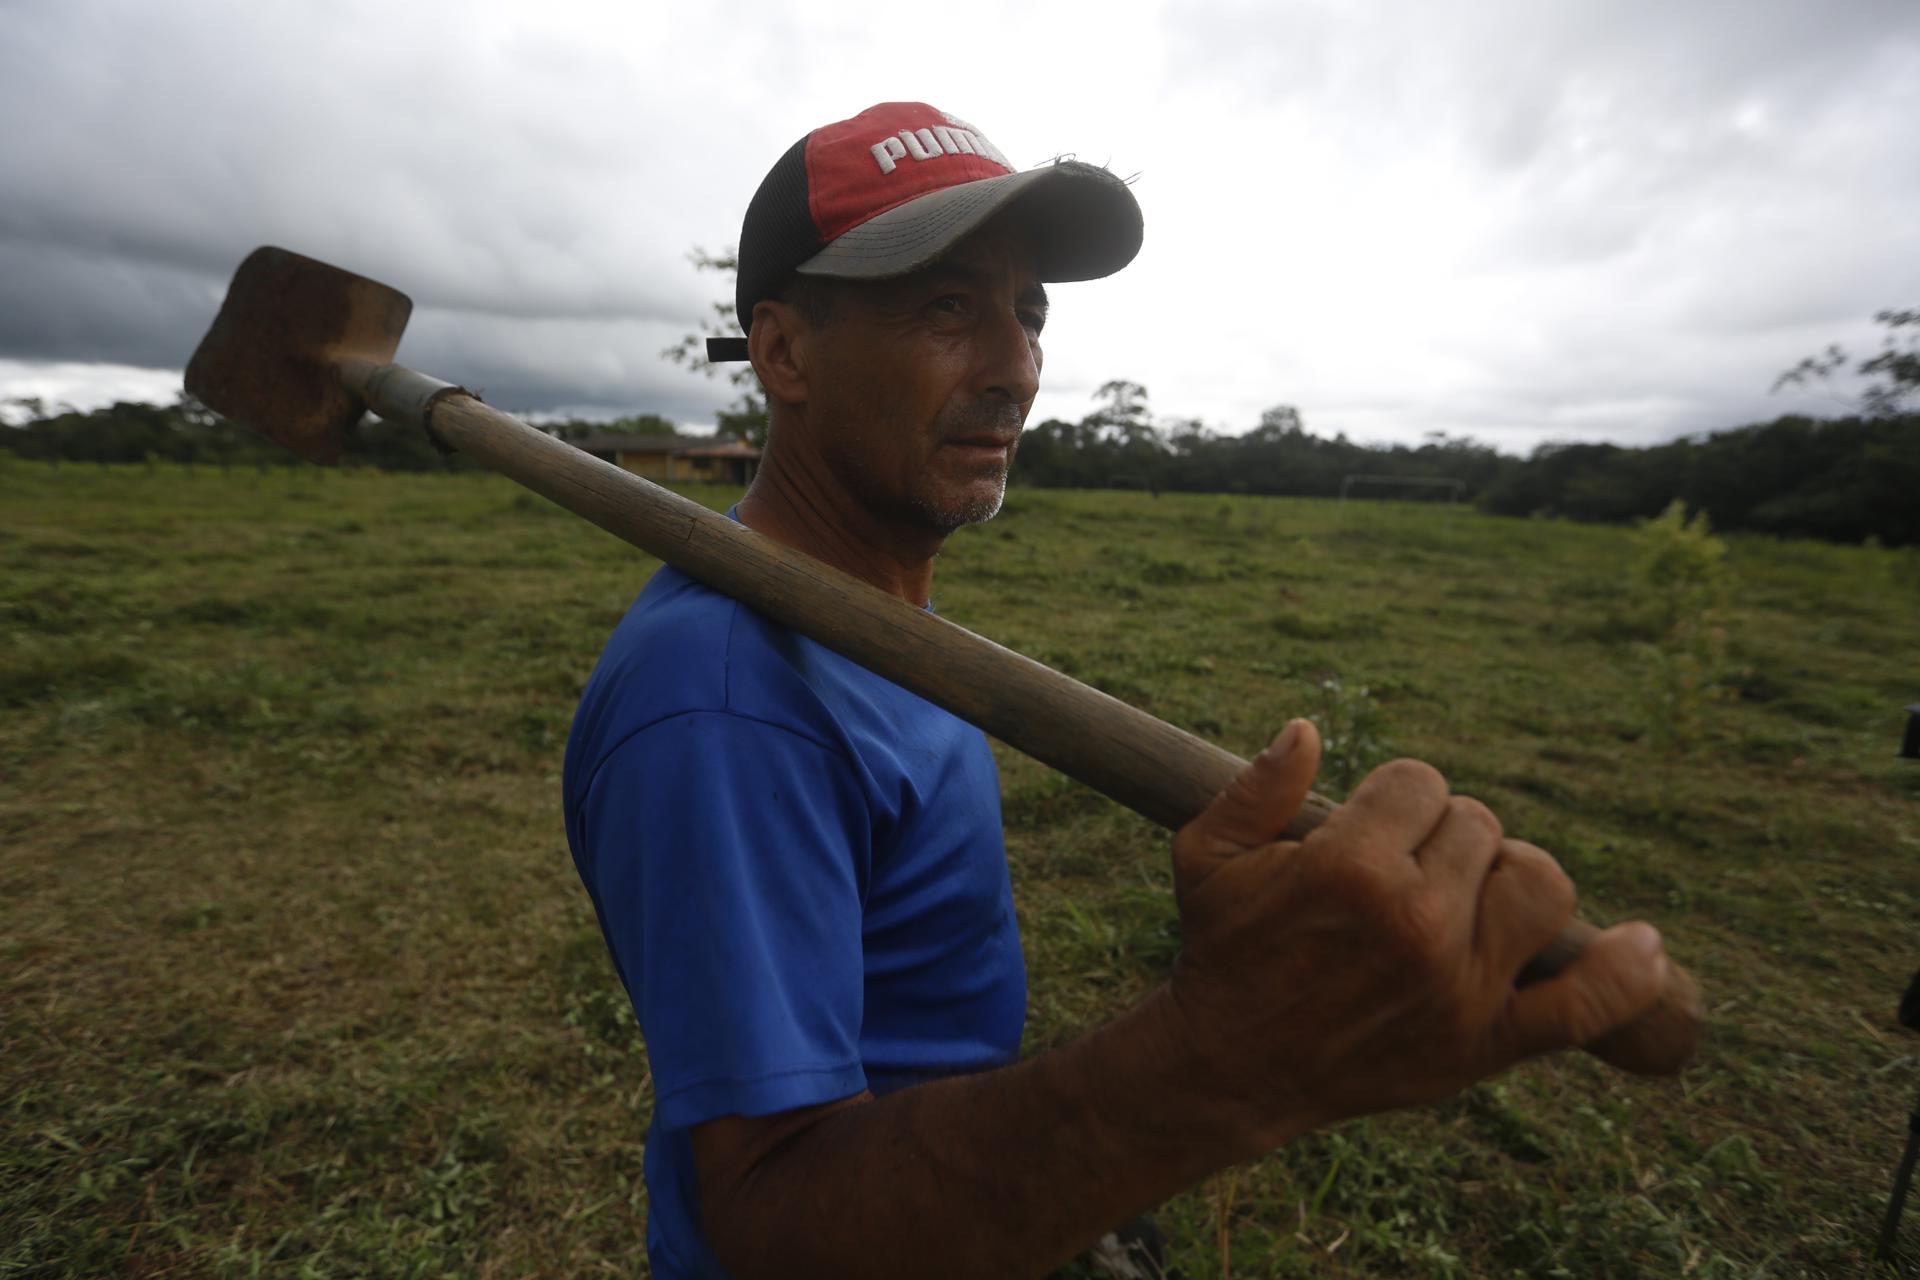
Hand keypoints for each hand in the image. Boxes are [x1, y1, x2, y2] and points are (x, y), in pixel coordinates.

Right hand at [1164, 719, 1669, 1153]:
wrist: (1231, 1065)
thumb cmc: (1222, 949)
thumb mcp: (1206, 854)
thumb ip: (1257, 785)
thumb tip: (1309, 728)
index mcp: (1350, 868)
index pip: (1419, 782)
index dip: (1391, 797)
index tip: (1362, 831)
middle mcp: (1415, 922)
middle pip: (1477, 824)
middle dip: (1438, 834)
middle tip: (1395, 872)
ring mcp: (1459, 985)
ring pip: (1538, 884)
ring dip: (1510, 876)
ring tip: (1469, 893)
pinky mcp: (1486, 1043)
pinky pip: (1583, 1006)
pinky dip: (1628, 975)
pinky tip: (1647, 944)